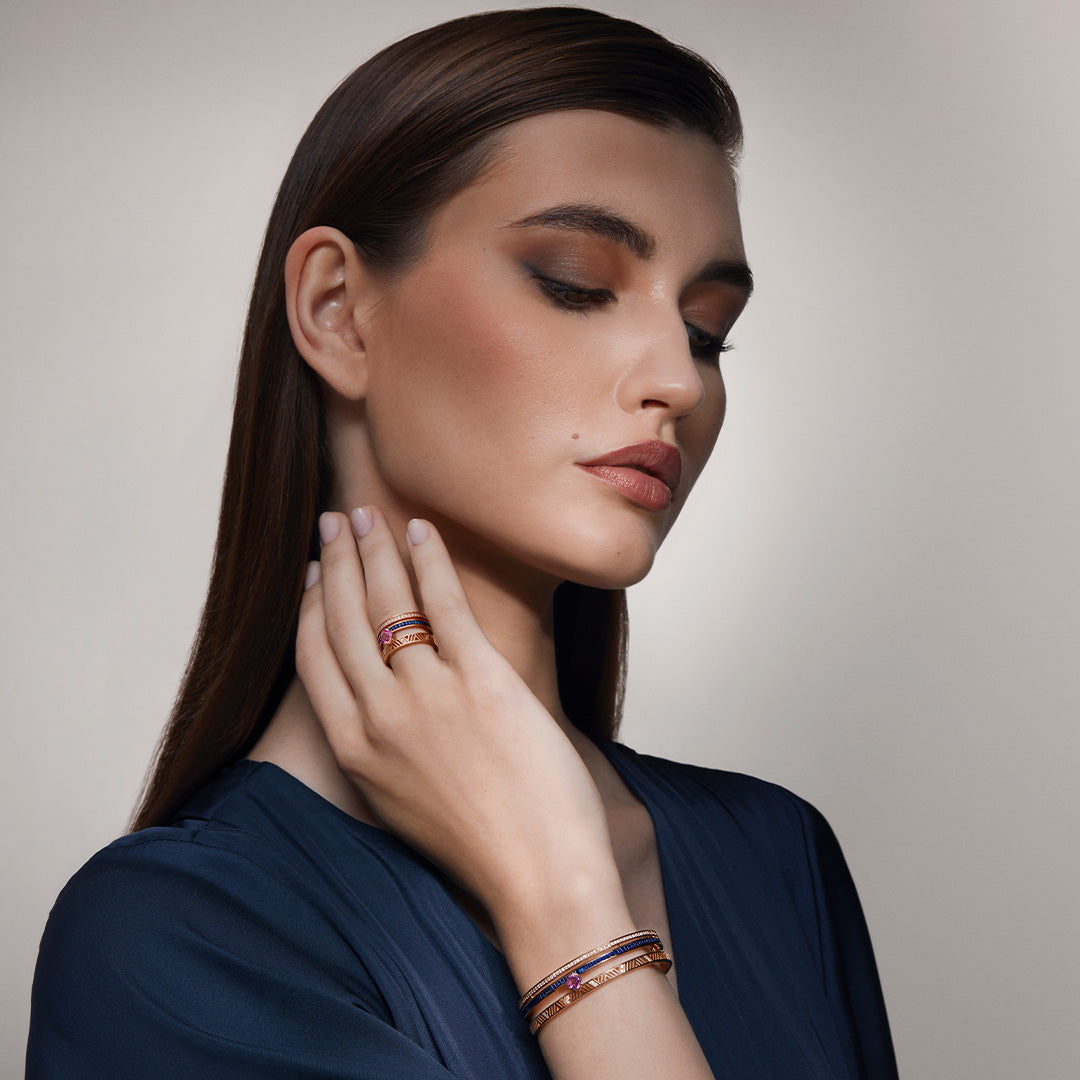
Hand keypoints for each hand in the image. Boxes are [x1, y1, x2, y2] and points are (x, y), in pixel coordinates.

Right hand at [296, 507, 620, 925]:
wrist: (539, 876)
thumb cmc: (481, 845)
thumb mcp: (404, 802)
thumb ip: (385, 748)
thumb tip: (386, 699)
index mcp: (353, 749)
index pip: (313, 657)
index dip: (309, 606)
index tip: (310, 572)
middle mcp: (378, 716)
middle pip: (341, 618)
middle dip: (332, 561)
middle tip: (332, 521)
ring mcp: (425, 695)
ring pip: (385, 601)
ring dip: (372, 549)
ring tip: (366, 516)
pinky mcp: (480, 679)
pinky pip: (443, 603)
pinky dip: (428, 561)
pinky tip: (421, 532)